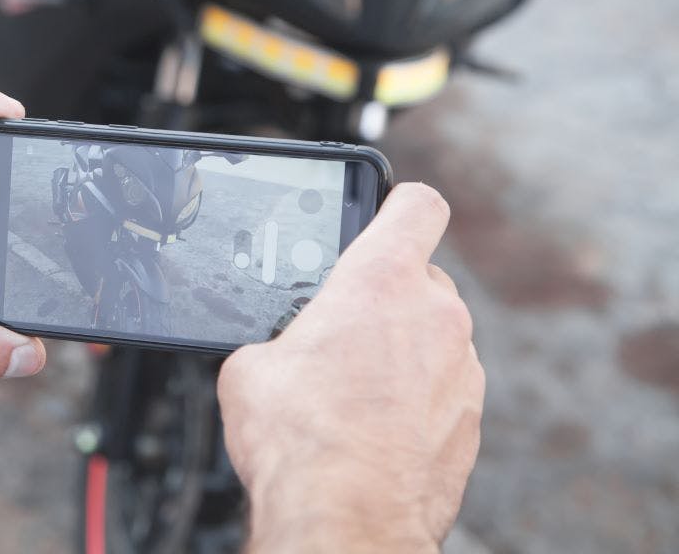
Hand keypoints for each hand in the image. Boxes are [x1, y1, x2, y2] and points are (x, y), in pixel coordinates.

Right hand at [217, 183, 484, 552]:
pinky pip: (443, 386)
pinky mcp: (470, 418)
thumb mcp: (250, 368)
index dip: (398, 204)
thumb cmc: (302, 441)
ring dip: (402, 349)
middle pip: (420, 277)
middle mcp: (435, 315)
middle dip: (385, 296)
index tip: (384, 215)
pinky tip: (374, 426)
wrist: (346, 517)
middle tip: (343, 328)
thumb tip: (273, 354)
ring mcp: (461, 368)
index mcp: (380, 281)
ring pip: (434, 335)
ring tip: (354, 389)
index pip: (418, 205)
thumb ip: (275, 339)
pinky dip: (416, 396)